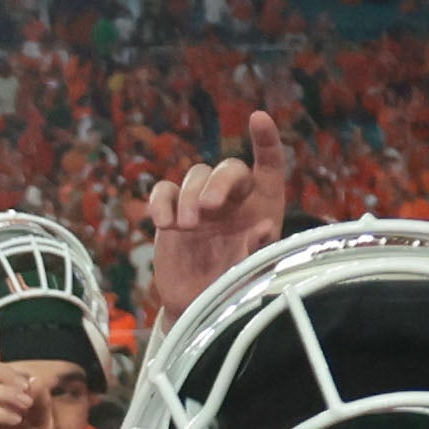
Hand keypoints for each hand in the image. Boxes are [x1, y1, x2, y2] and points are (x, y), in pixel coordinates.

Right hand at [140, 110, 292, 314]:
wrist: (198, 308)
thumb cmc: (234, 289)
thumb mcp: (252, 275)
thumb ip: (258, 252)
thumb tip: (264, 227)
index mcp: (263, 204)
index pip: (268, 164)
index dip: (265, 141)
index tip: (258, 119)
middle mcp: (233, 196)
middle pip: (228, 168)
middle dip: (217, 183)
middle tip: (207, 209)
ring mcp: (200, 201)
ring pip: (195, 174)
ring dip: (189, 197)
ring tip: (187, 227)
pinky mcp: (172, 211)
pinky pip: (163, 191)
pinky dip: (161, 202)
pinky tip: (163, 223)